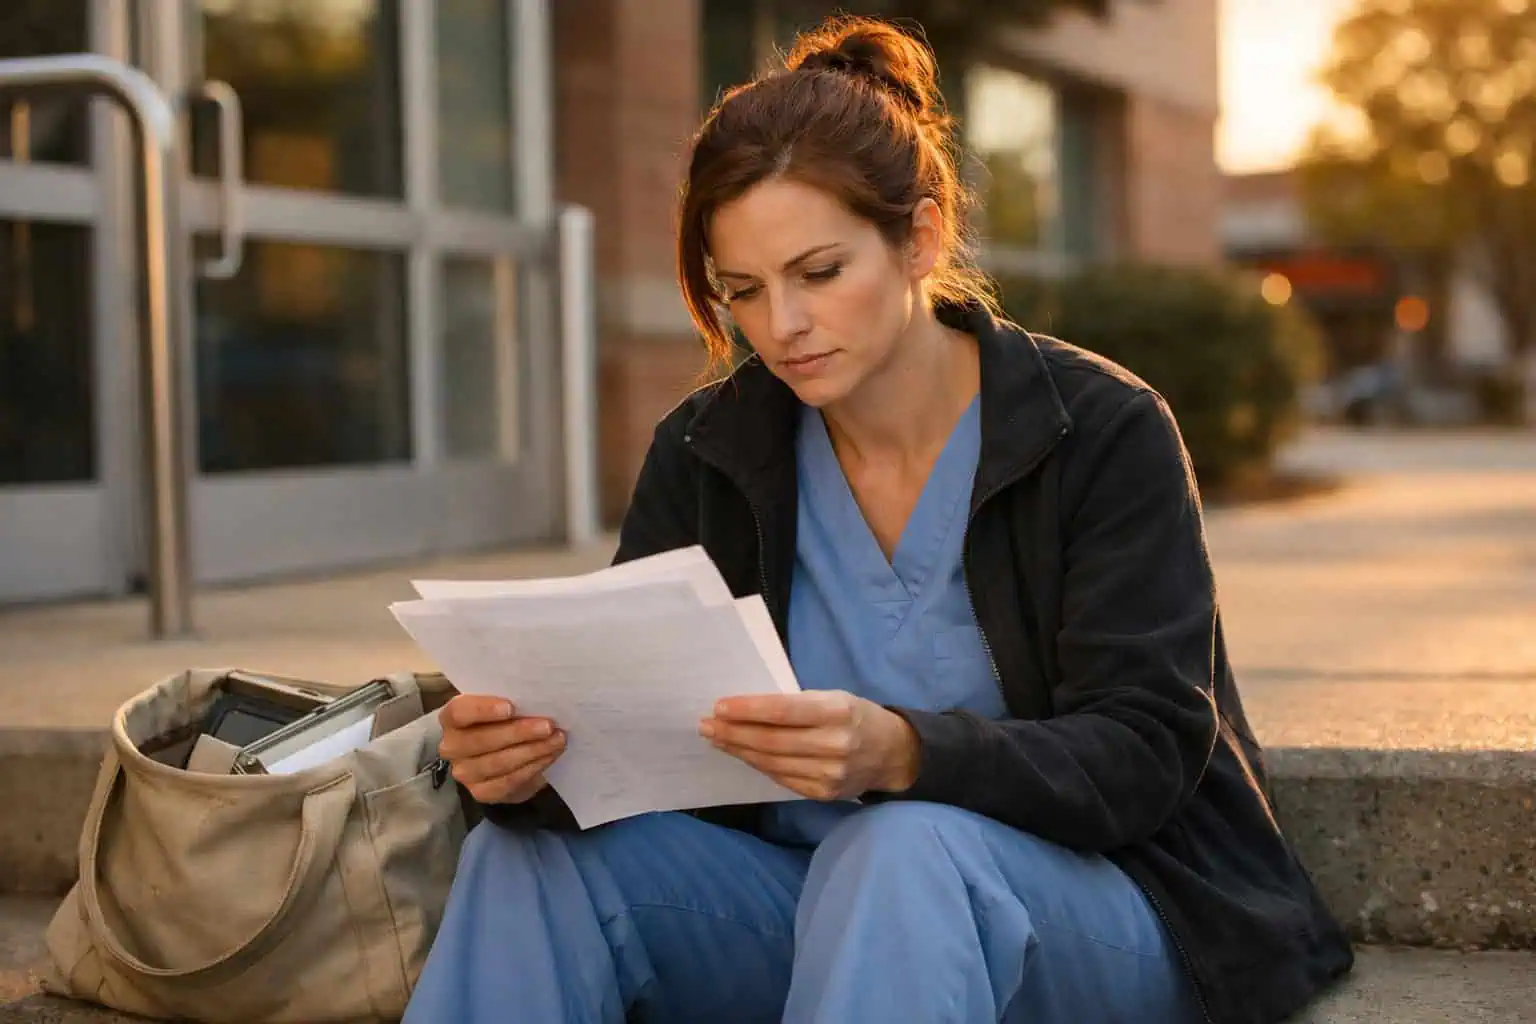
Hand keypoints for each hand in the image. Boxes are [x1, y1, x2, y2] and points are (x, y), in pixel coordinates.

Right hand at [437, 695, 565, 804]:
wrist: (504, 753)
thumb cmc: (504, 721)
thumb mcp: (503, 705)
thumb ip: (511, 701)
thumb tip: (538, 699)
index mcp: (452, 718)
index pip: (460, 712)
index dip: (484, 710)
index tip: (511, 707)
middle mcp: (452, 747)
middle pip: (482, 740)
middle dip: (518, 732)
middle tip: (548, 726)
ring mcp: (464, 773)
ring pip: (498, 762)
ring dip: (532, 750)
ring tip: (557, 740)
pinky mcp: (481, 792)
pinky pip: (508, 781)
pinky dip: (533, 767)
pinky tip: (549, 756)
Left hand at [700, 690, 919, 800]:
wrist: (892, 754)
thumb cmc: (855, 716)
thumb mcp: (834, 698)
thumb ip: (798, 704)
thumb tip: (746, 708)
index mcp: (838, 711)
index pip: (785, 711)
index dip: (749, 710)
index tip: (719, 706)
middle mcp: (834, 744)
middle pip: (772, 741)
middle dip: (734, 733)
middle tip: (706, 725)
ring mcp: (828, 774)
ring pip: (772, 762)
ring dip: (739, 750)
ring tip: (717, 739)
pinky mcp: (822, 794)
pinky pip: (780, 778)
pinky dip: (758, 765)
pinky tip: (742, 755)